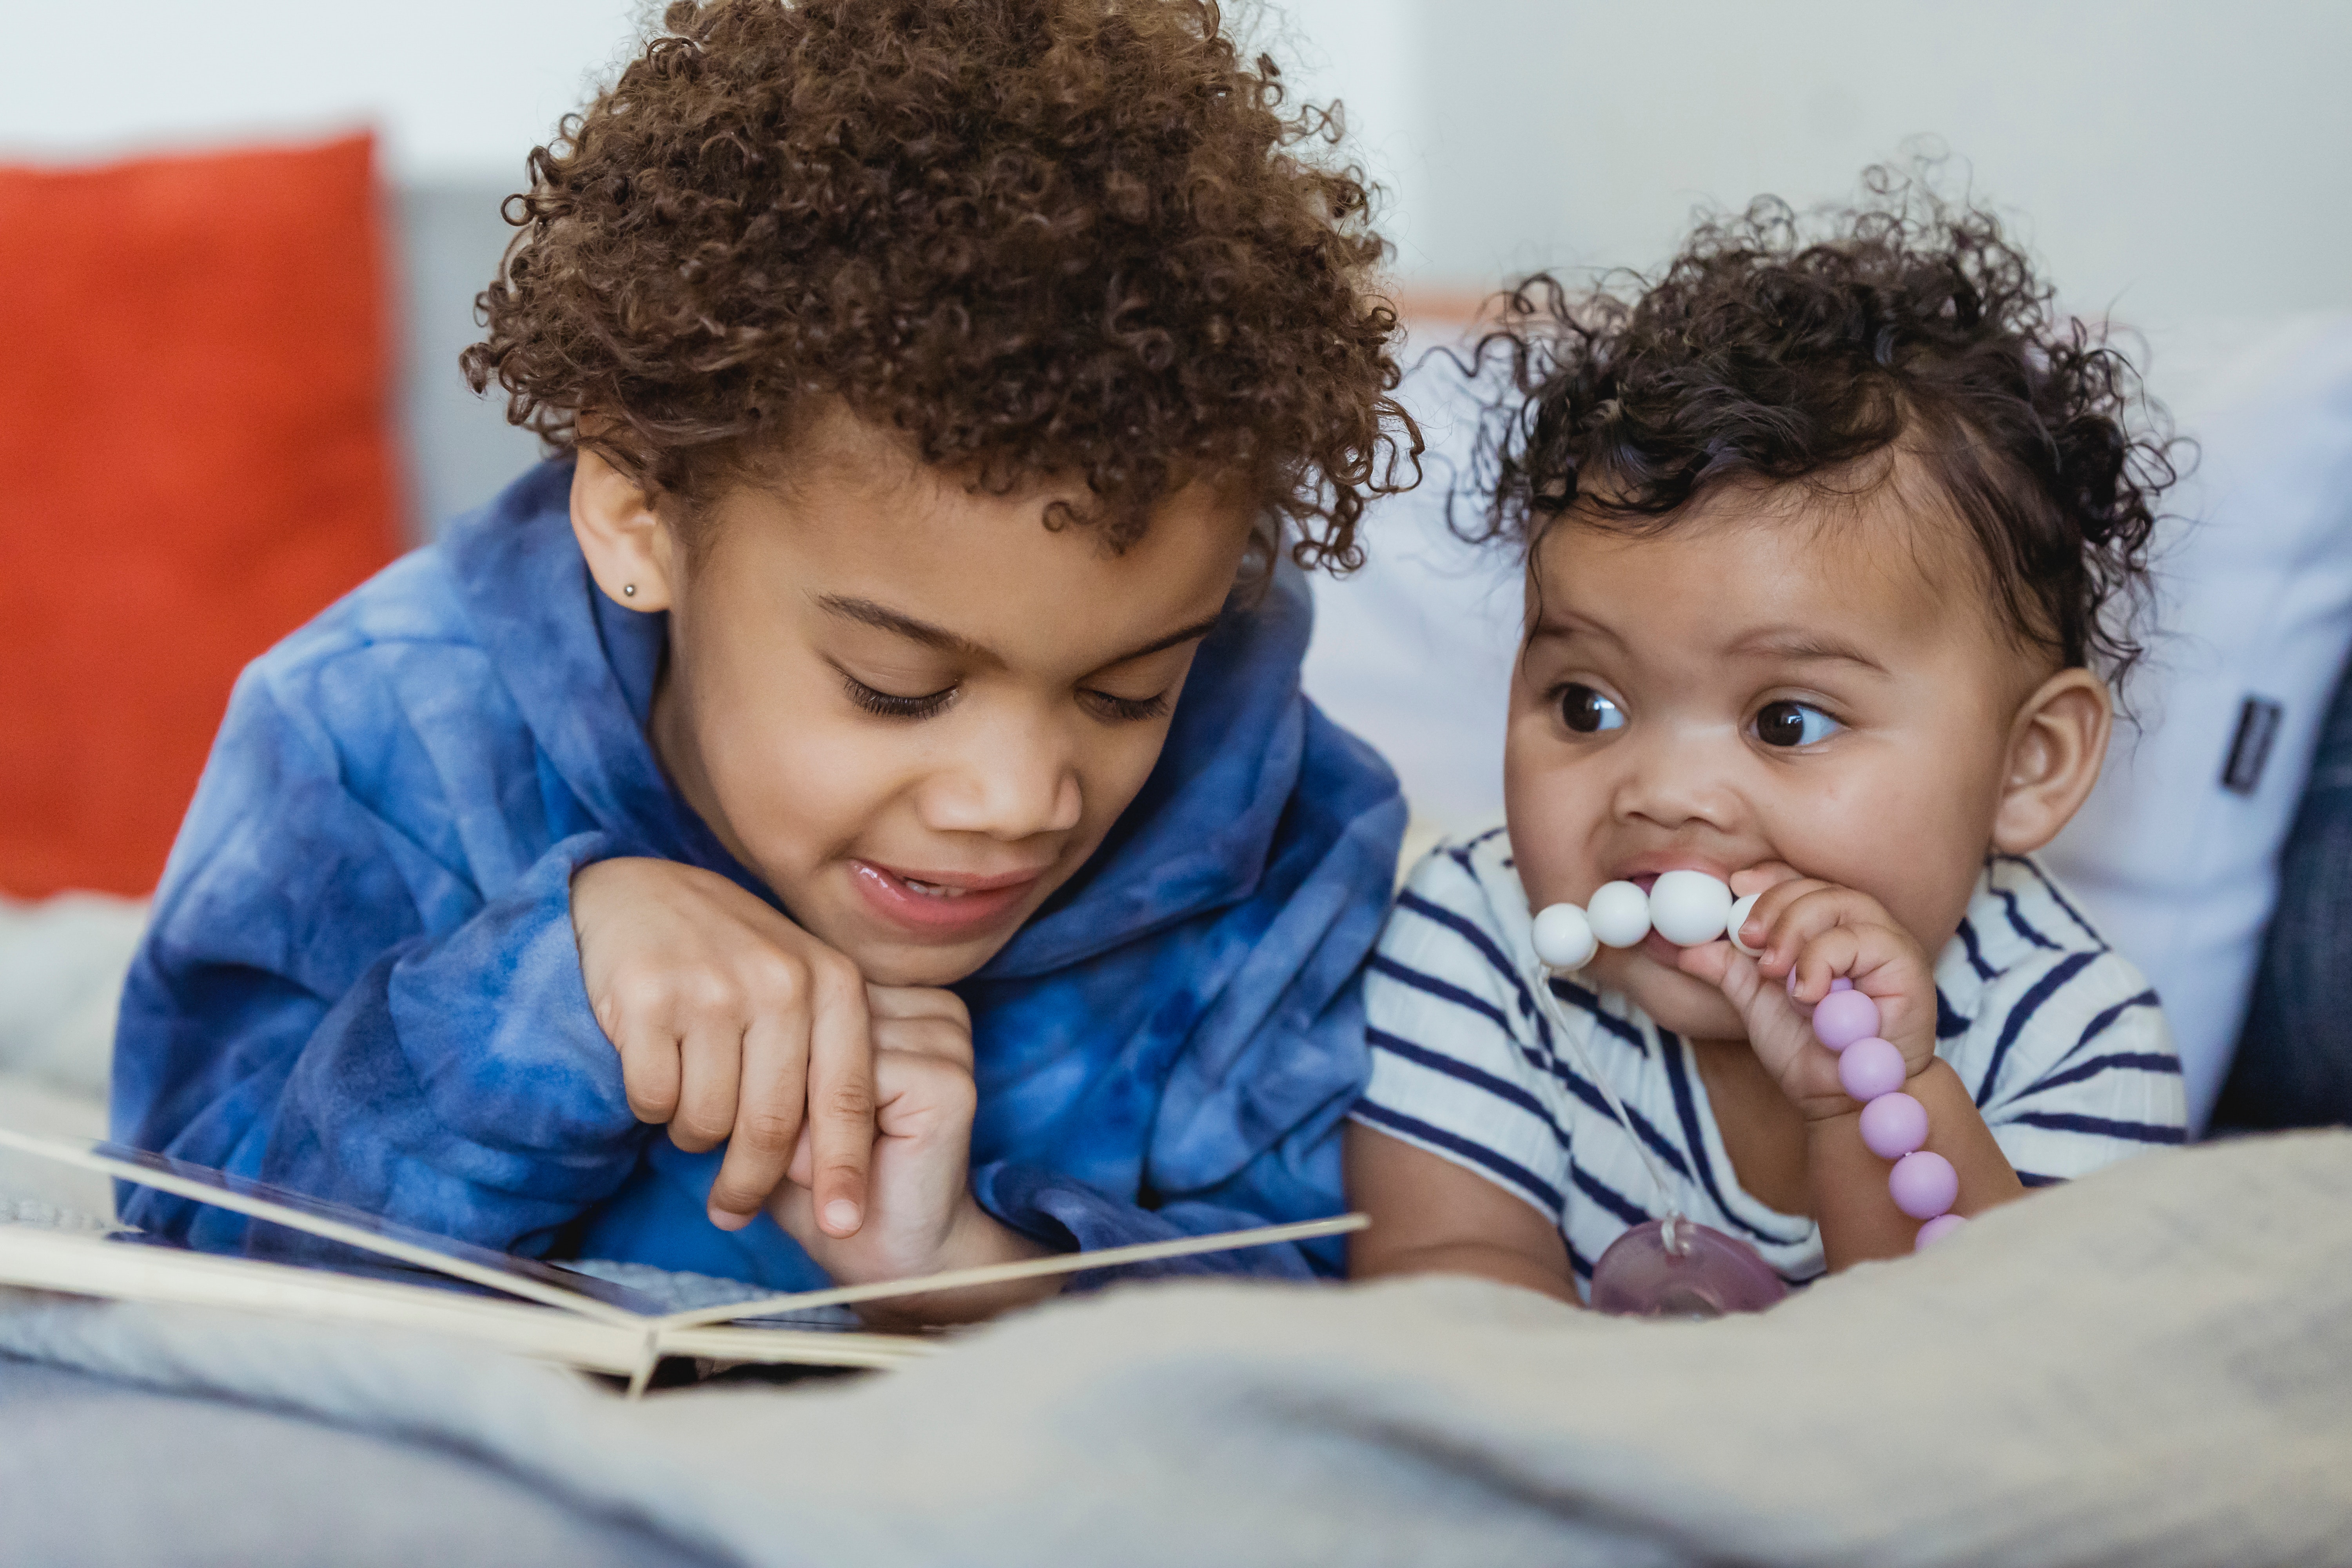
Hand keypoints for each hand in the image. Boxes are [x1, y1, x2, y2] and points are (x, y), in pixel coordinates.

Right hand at [571, 856, 873, 1233]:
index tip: (844, 1227)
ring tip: (690, 1105)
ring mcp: (712, 988)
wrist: (636, 894)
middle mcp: (778, 980)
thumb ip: (823, 1052)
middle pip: (772, 1125)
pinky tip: (655, 1072)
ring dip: (694, 1134)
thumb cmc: (725, 953)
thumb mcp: (794, 982)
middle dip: (752, 1183)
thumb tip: (830, 1161)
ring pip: (708, 1120)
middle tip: (733, 1208)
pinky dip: (652, 1105)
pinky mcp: (647, 998)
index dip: (845, 1170)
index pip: (845, 1096)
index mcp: (830, 980)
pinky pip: (654, 1099)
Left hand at [767, 985, 1051, 1324]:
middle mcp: (929, 1007)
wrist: (891, 1257)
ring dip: (803, 1116)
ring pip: (834, 1052)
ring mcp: (946, 1039)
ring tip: (809, 1167)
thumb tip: (720, 1025)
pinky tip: (836, 1172)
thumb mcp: (785, 1104)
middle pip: (820, 1019)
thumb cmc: (829, 1182)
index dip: (772, 1060)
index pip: (810, 997)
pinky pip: (856, 1085)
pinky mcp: (947, 1082)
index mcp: (897, 998)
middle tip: (778, 1157)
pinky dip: (828, 1134)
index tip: (748, 1112)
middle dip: (782, 1089)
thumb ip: (767, 1054)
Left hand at [1674, 864, 1938, 1121]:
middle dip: (1774, 906)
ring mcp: (1887, 941)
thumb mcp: (1757, 1005)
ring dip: (1795, 931)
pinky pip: (1858, 939)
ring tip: (1775, 972)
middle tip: (1748, 942)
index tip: (1734, 885)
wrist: (1844, 1100)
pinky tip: (1807, 993)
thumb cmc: (1810, 1052)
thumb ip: (1730, 972)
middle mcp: (1861, 928)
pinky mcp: (1906, 962)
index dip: (1768, 878)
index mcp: (1829, 930)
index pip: (1800, 883)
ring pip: (1839, 902)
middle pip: (1817, 886)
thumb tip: (1686, 949)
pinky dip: (1821, 960)